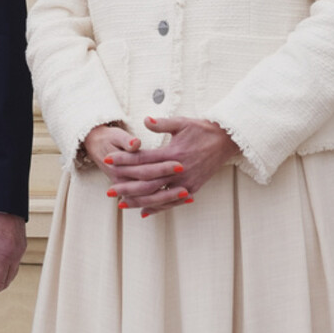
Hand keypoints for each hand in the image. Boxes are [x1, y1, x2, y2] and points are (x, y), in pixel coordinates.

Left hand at [107, 116, 239, 216]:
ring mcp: (186, 182)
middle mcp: (179, 170)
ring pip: (158, 196)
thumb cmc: (201, 130)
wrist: (226, 141)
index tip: (107, 160)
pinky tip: (144, 212)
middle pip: (147, 181)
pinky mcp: (193, 189)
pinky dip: (158, 208)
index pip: (142, 158)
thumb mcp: (181, 123)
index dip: (123, 160)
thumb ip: (162, 124)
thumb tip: (145, 120)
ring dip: (139, 201)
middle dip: (126, 186)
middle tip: (109, 191)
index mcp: (173, 153)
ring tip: (121, 204)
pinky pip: (173, 202)